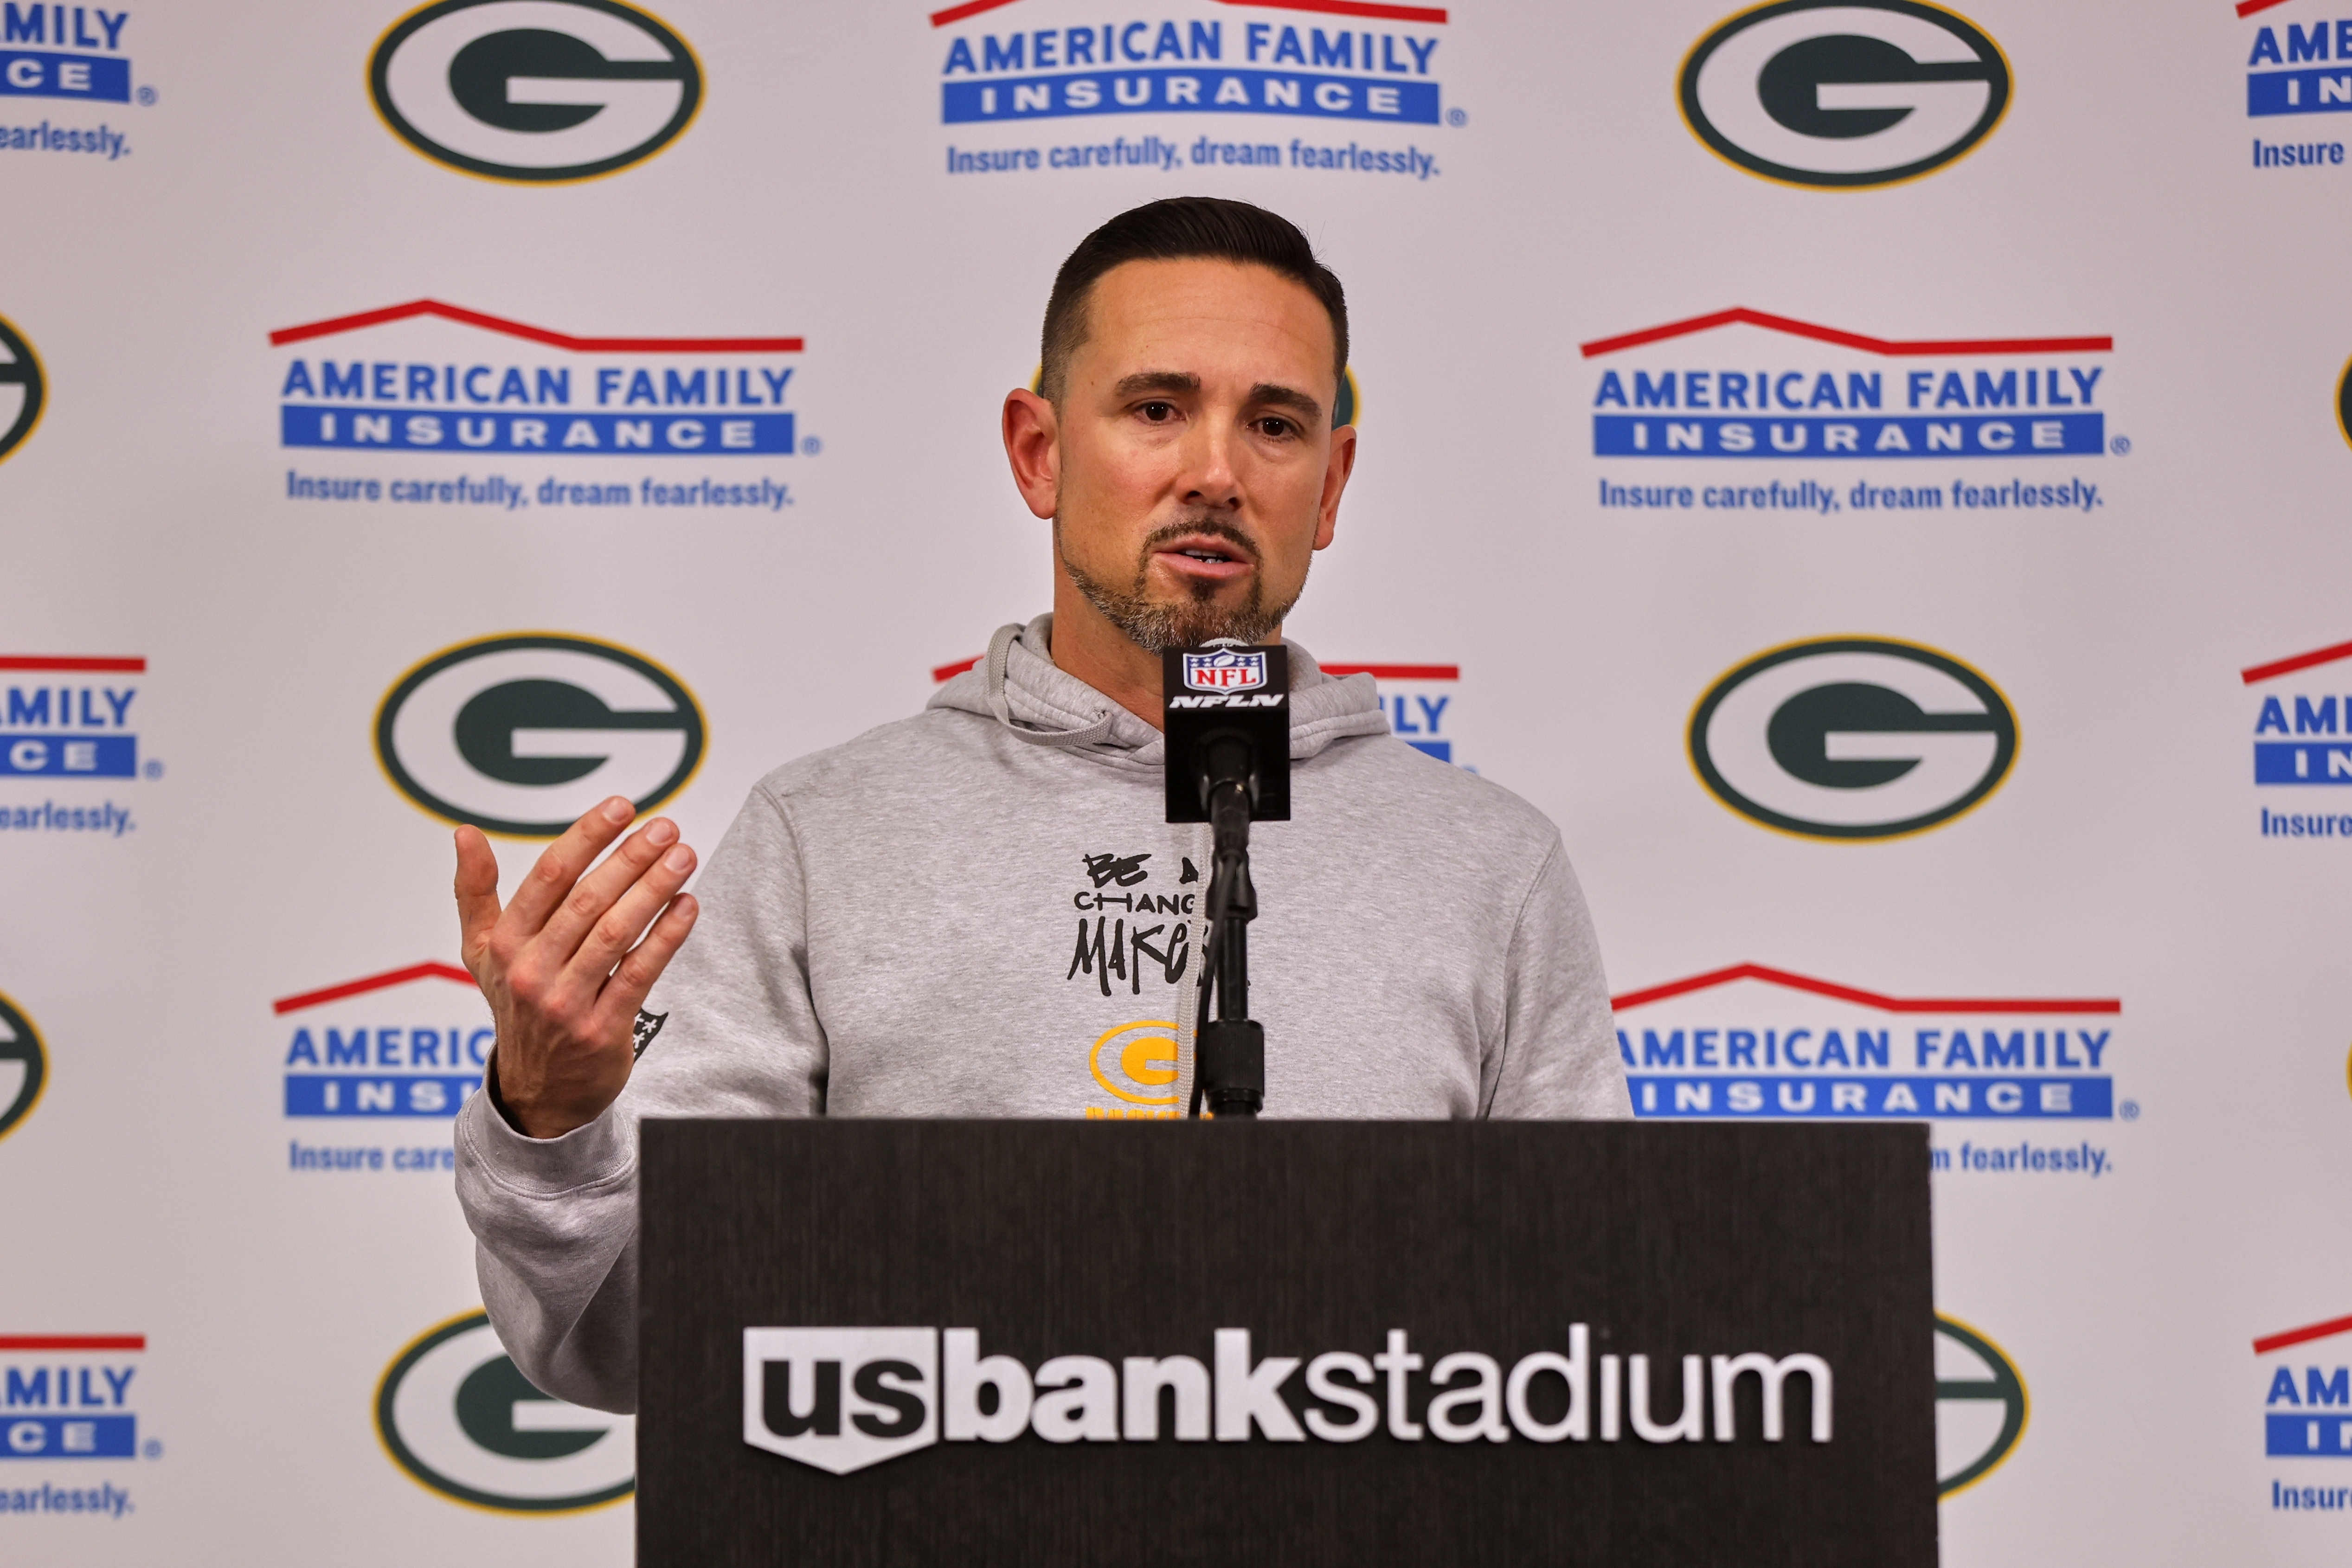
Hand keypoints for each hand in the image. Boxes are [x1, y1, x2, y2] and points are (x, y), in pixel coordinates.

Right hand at [455, 796, 699, 1138]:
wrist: (537, 1091)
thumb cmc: (516, 1005)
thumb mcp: (481, 952)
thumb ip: (473, 891)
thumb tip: (463, 832)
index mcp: (505, 944)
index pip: (548, 877)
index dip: (587, 837)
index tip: (622, 807)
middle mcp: (531, 971)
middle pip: (587, 901)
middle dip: (630, 859)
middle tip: (666, 828)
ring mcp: (566, 1003)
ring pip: (616, 934)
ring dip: (654, 890)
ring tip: (683, 857)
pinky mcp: (603, 1029)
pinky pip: (639, 973)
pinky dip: (666, 936)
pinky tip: (687, 905)